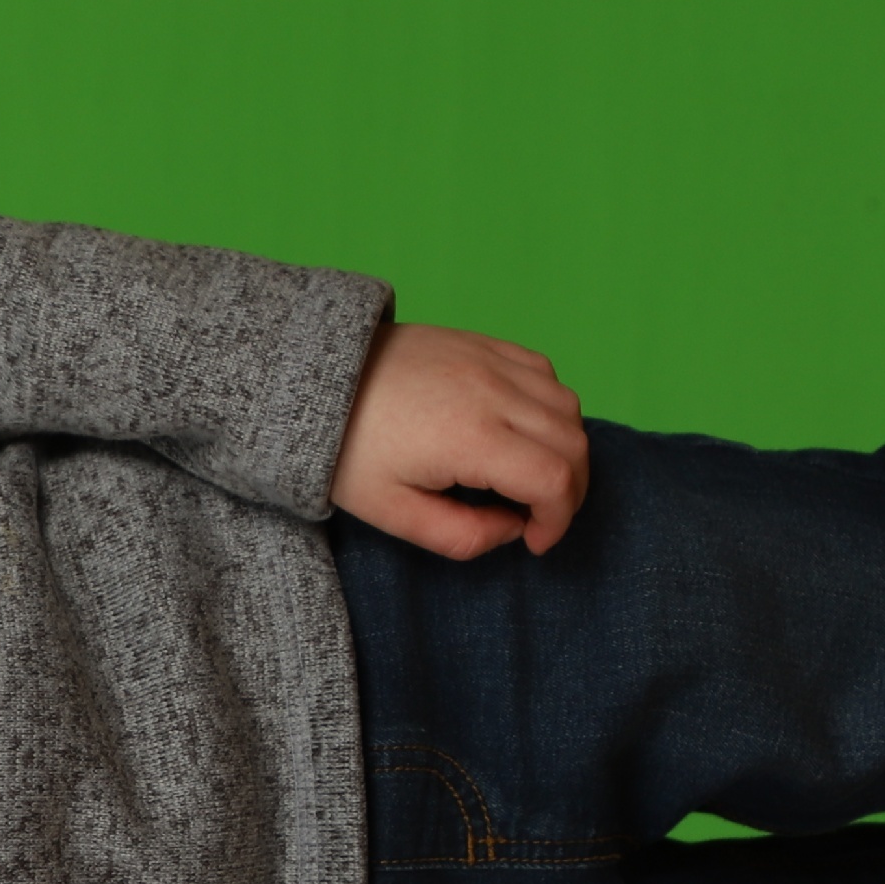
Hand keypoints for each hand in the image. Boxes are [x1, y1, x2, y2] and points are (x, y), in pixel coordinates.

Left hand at [331, 323, 589, 558]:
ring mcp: (490, 360)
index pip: (555, 480)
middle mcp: (494, 392)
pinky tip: (520, 429)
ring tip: (530, 476)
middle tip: (538, 516)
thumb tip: (513, 529)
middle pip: (574, 443)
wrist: (310, 381)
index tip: (534, 540)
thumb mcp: (394, 514)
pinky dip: (549, 404)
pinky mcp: (481, 343)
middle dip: (569, 490)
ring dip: (564, 446)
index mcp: (472, 438)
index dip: (558, 519)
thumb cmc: (347, 452)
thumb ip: (463, 536)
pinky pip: (543, 371)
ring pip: (567, 405)